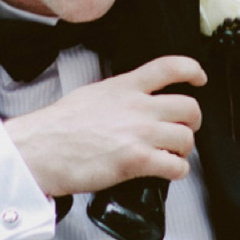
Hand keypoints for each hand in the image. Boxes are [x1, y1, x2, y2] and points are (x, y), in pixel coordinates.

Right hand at [3, 55, 205, 198]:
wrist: (40, 149)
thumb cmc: (58, 126)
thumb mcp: (92, 94)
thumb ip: (118, 95)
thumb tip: (130, 102)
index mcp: (125, 86)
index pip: (169, 67)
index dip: (192, 70)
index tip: (199, 78)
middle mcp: (137, 106)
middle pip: (189, 108)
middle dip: (191, 123)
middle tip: (182, 131)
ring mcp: (139, 133)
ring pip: (187, 139)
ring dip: (183, 150)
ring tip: (170, 156)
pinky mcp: (137, 161)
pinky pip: (177, 167)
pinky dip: (176, 172)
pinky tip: (165, 172)